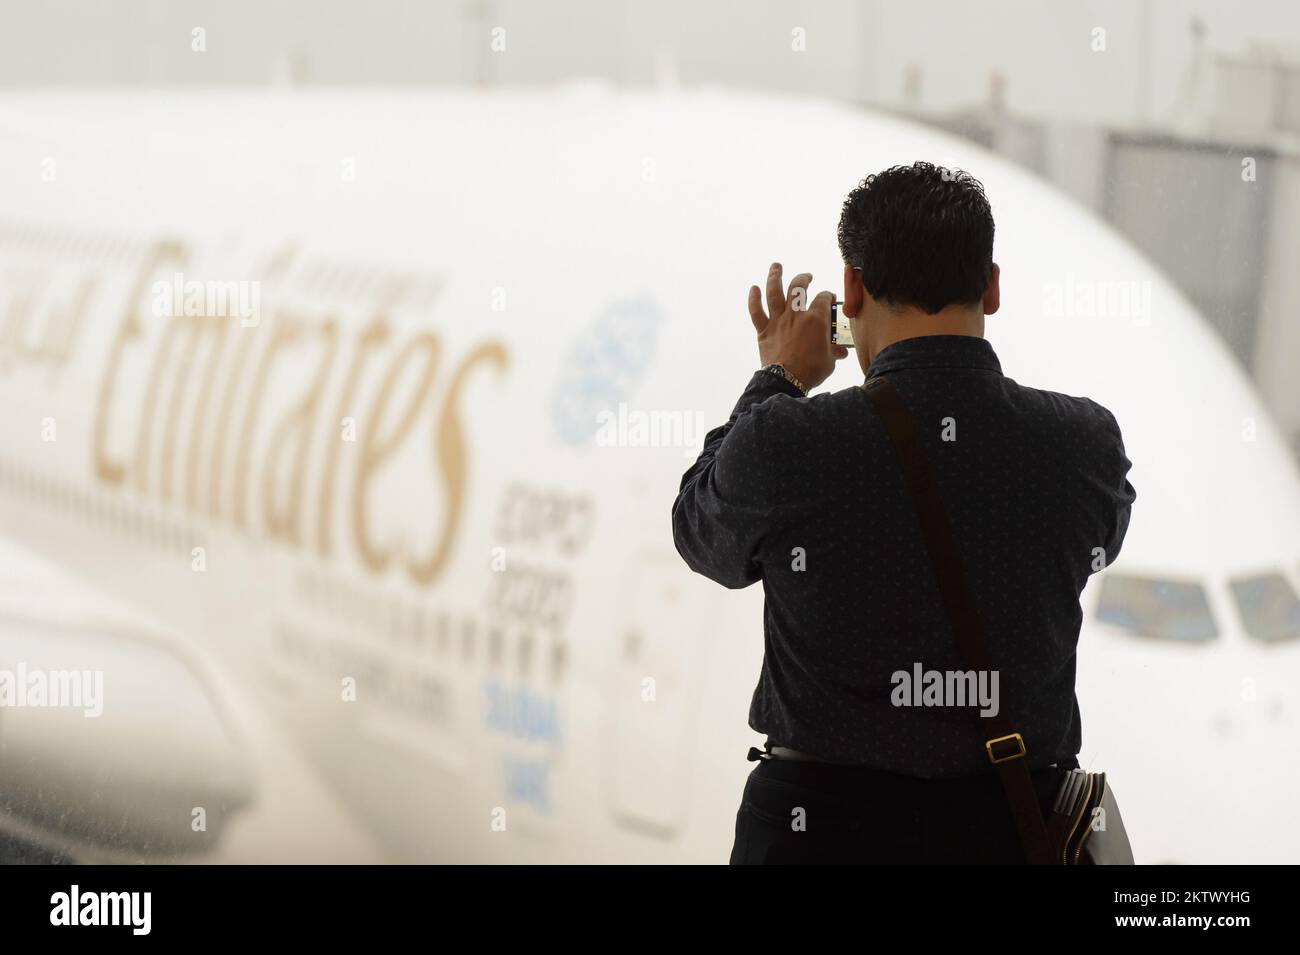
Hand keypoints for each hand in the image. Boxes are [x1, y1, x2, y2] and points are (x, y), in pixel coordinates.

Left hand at [748, 263, 847, 390]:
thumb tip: (842, 351)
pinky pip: (756, 312)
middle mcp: (796, 315)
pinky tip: (754, 288)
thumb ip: (834, 351)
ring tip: (776, 266)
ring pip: (774, 292)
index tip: (829, 298)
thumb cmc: (811, 371)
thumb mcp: (830, 360)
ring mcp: (778, 321)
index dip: (828, 296)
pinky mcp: (764, 331)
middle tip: (806, 276)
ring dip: (775, 277)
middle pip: (798, 287)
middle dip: (803, 278)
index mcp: (816, 319)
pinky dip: (754, 299)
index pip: (823, 299)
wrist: (787, 381)